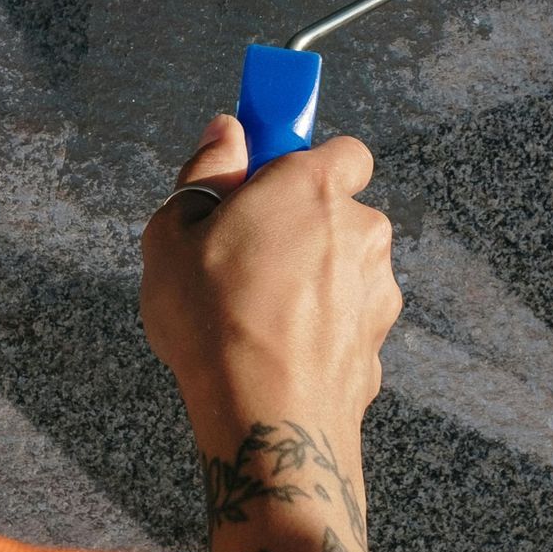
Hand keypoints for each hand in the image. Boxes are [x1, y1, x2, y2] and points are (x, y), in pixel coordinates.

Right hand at [140, 113, 400, 551]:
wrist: (266, 419)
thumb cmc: (212, 320)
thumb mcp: (173, 235)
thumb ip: (205, 173)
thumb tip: (226, 131)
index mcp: (313, 186)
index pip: (340, 148)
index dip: (303, 162)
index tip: (265, 180)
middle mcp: (361, 228)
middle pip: (339, 211)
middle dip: (301, 227)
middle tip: (242, 256)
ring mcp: (378, 289)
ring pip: (344, 269)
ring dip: (313, 281)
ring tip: (255, 314)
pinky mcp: (379, 342)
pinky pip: (346, 321)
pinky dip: (321, 330)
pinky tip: (277, 352)